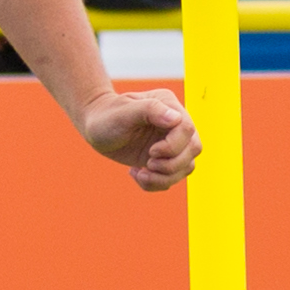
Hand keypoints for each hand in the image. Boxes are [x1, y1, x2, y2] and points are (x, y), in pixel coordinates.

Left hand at [79, 85, 199, 191]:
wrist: (95, 126)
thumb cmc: (107, 115)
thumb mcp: (124, 112)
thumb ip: (151, 110)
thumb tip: (176, 119)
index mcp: (169, 106)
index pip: (187, 130)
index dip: (173, 146)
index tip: (151, 152)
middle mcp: (175, 124)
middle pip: (193, 150)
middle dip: (172, 164)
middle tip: (148, 164)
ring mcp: (171, 143)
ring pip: (186, 167)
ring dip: (164, 178)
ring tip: (140, 173)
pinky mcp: (164, 159)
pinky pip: (173, 178)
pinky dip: (155, 183)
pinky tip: (135, 173)